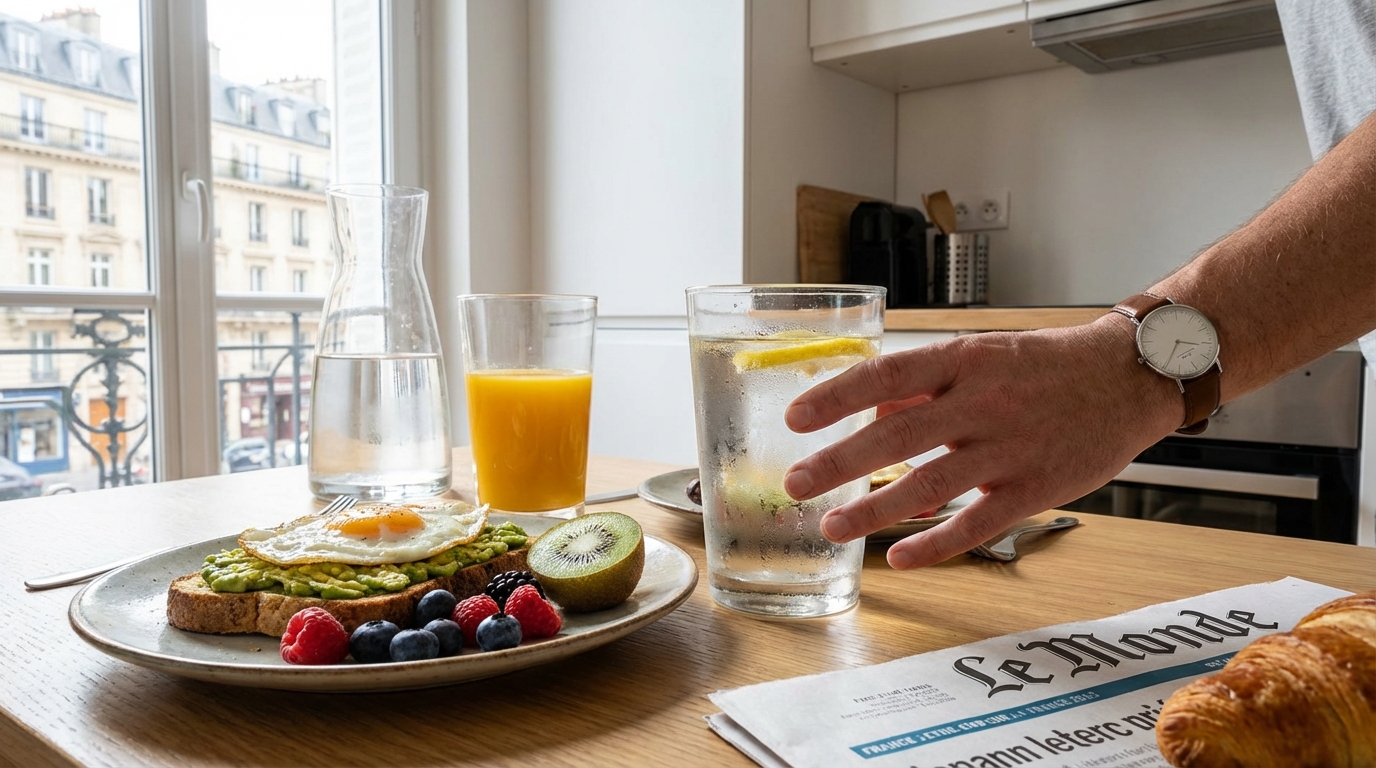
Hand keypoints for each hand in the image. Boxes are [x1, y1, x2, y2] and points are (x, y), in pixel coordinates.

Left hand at [782, 315, 1181, 568]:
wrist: (1128, 378)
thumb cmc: (1045, 367)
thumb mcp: (980, 357)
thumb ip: (923, 386)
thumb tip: (869, 414)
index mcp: (963, 361)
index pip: (884, 375)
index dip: (835, 397)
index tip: (795, 419)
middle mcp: (981, 402)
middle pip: (895, 436)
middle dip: (838, 462)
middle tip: (795, 484)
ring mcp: (1008, 448)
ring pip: (928, 485)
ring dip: (873, 510)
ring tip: (834, 526)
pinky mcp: (1034, 488)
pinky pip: (975, 523)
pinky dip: (933, 544)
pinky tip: (898, 558)